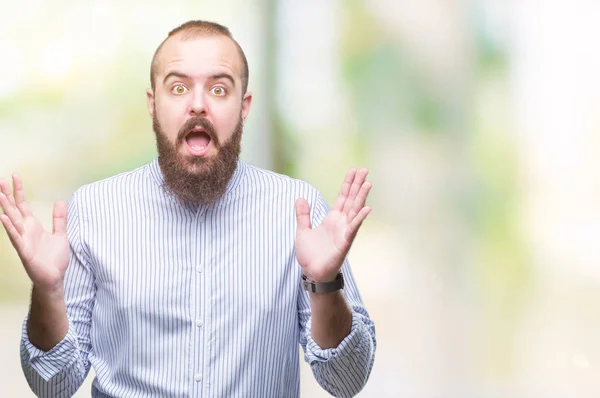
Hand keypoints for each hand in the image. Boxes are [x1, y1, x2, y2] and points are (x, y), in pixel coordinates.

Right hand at [0, 174, 68, 292]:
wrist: (54, 278)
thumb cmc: (54, 259)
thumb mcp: (61, 235)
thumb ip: (59, 219)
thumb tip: (60, 201)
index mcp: (33, 226)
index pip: (23, 204)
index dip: (19, 191)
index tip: (15, 176)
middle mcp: (25, 230)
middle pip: (14, 209)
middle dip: (7, 195)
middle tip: (0, 180)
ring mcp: (23, 240)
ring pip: (12, 220)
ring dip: (6, 208)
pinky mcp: (24, 251)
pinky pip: (16, 237)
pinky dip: (10, 227)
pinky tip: (3, 217)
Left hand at [295, 168, 371, 282]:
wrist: (312, 273)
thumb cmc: (310, 255)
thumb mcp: (302, 230)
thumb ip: (303, 215)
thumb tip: (300, 198)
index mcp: (332, 218)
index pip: (342, 197)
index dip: (347, 184)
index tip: (353, 171)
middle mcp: (341, 223)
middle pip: (351, 199)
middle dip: (357, 185)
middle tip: (365, 170)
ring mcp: (344, 232)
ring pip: (354, 210)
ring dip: (361, 197)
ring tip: (368, 183)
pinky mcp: (345, 242)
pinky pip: (353, 228)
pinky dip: (359, 218)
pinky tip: (367, 208)